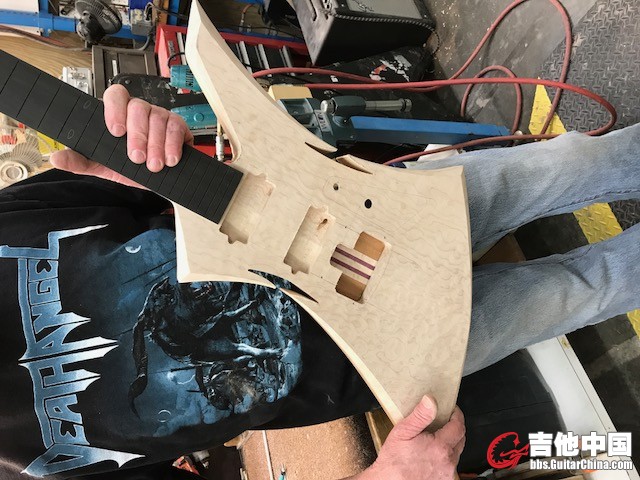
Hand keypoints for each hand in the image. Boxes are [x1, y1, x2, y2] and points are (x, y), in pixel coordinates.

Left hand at [50, 84, 193, 187]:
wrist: (156, 182)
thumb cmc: (130, 169)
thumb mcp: (103, 166)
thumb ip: (81, 161)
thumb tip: (58, 158)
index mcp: (118, 115)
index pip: (116, 96)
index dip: (115, 110)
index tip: (116, 132)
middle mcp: (139, 112)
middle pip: (139, 108)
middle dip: (138, 136)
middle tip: (136, 158)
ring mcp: (160, 117)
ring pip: (158, 118)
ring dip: (156, 145)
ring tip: (153, 165)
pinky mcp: (178, 127)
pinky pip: (176, 128)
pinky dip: (173, 145)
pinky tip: (169, 159)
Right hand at [347, 396, 464, 479]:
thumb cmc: (394, 461)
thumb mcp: (403, 431)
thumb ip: (420, 415)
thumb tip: (431, 401)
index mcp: (440, 447)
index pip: (459, 426)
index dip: (457, 415)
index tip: (452, 410)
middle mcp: (448, 462)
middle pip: (460, 440)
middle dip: (454, 428)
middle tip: (443, 422)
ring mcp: (447, 474)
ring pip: (456, 454)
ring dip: (450, 444)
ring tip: (434, 439)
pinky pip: (451, 466)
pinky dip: (445, 458)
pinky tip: (432, 455)